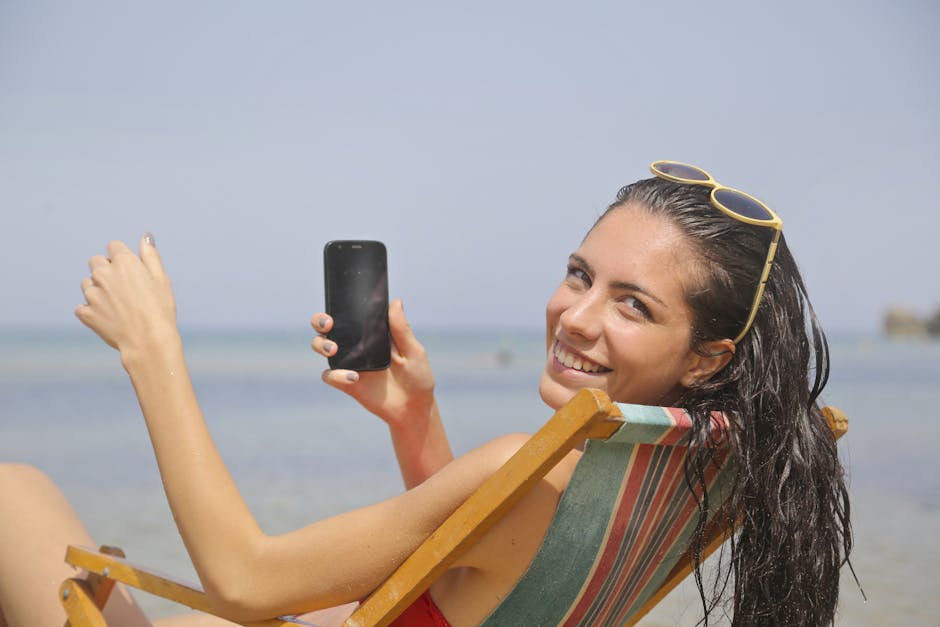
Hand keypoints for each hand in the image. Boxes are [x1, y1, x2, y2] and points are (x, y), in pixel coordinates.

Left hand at [75, 234, 177, 354]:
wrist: (149, 341)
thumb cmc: (160, 309)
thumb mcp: (161, 279)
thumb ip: (150, 255)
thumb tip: (146, 236)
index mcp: (124, 262)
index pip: (114, 246)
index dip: (122, 257)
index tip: (131, 270)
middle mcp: (104, 274)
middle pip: (96, 261)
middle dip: (106, 270)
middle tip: (123, 288)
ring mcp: (92, 294)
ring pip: (87, 284)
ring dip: (97, 289)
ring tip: (116, 305)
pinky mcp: (86, 313)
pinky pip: (82, 307)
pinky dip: (91, 311)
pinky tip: (107, 318)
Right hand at [311, 299, 434, 428]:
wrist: (414, 408)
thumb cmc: (418, 377)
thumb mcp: (413, 351)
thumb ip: (401, 329)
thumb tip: (396, 302)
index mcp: (372, 333)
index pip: (351, 315)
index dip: (339, 306)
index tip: (339, 304)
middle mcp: (357, 345)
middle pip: (328, 328)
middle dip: (320, 321)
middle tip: (329, 324)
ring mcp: (350, 363)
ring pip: (322, 347)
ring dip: (321, 344)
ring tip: (333, 349)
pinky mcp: (347, 383)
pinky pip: (330, 375)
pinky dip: (336, 375)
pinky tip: (354, 377)